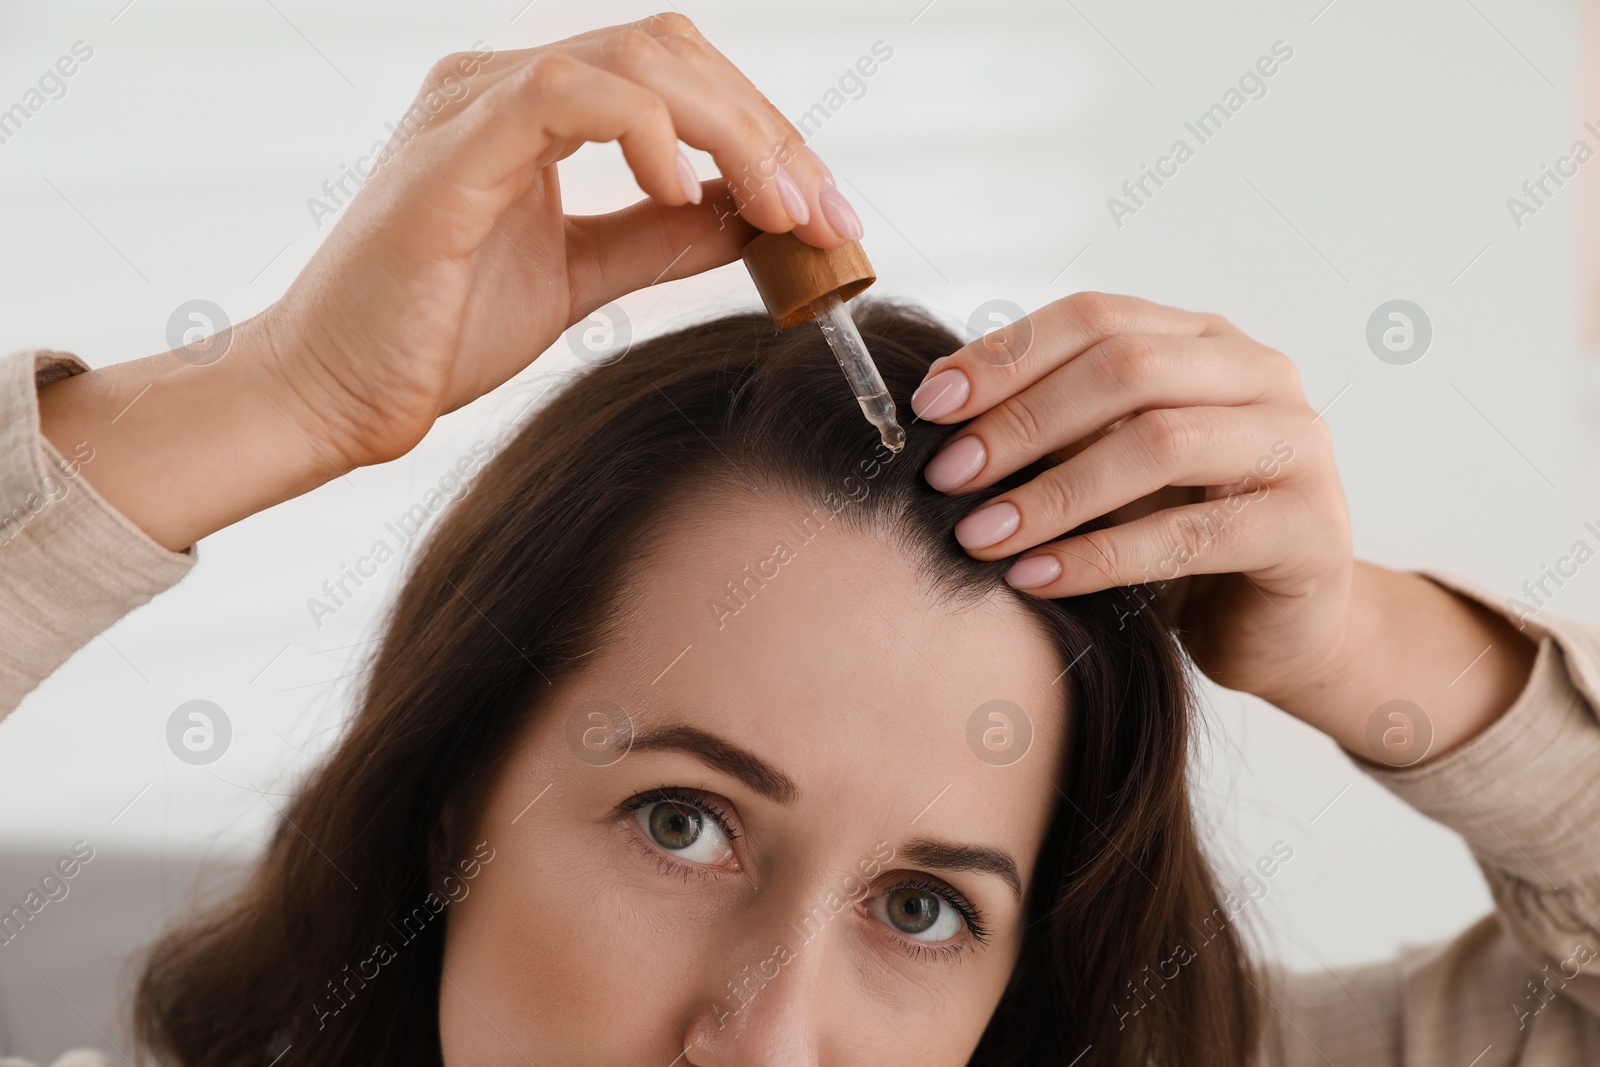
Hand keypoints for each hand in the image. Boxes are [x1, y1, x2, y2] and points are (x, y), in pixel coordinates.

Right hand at [39, 13, 865, 551]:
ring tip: (778, 208)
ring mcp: (472, 107)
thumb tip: (747, 218)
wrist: (333, 395)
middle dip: (767, 130)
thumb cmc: (435, 335)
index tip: (823, 210)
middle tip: (824, 212)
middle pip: (671, 52)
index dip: (761, 133)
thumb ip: (659, 237)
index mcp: (529, 112)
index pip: (673, 77)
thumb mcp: (579, 276)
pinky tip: (680, 192)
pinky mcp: (452, 151)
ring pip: (637, 61)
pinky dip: (646, 133)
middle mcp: (499, 88)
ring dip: (730, 132)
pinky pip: (568, 99)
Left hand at [909, 291, 1537, 763]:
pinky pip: (1190, 535)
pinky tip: (1036, 579)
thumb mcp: (1109, 466)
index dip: (1007, 355)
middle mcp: (1259, 376)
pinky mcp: (1309, 529)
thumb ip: (1052, 426)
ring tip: (979, 534)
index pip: (1096, 317)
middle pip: (1126, 369)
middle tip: (946, 477)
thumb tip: (936, 405)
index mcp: (1204, 341)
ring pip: (1159, 445)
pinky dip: (1100, 557)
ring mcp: (1296, 447)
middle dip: (1021, 422)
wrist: (1277, 628)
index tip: (930, 405)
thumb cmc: (1178, 535)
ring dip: (1054, 493)